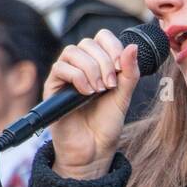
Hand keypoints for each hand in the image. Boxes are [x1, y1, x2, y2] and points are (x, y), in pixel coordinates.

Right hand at [44, 30, 141, 180]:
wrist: (93, 150)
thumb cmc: (106, 124)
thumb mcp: (124, 97)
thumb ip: (129, 73)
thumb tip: (133, 46)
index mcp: (99, 64)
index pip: (102, 37)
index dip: (113, 46)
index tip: (121, 68)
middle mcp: (80, 66)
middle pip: (87, 43)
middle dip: (104, 62)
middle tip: (110, 86)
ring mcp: (65, 76)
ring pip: (72, 51)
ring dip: (90, 69)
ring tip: (99, 90)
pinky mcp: (53, 87)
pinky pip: (60, 68)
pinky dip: (77, 77)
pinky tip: (87, 93)